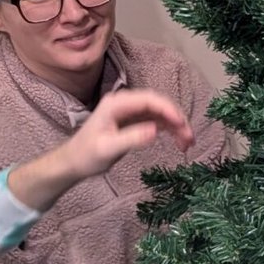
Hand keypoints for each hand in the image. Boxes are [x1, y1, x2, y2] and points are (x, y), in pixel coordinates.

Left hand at [8, 88, 193, 212]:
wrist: (73, 163)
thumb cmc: (86, 155)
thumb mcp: (107, 149)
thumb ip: (131, 138)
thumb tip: (155, 130)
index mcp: (117, 104)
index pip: (149, 100)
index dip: (168, 109)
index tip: (182, 124)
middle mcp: (126, 103)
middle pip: (159, 105)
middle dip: (177, 119)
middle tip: (190, 137)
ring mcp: (131, 112)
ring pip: (161, 113)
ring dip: (176, 126)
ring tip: (188, 143)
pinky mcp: (134, 121)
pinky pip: (157, 121)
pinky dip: (170, 130)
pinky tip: (179, 142)